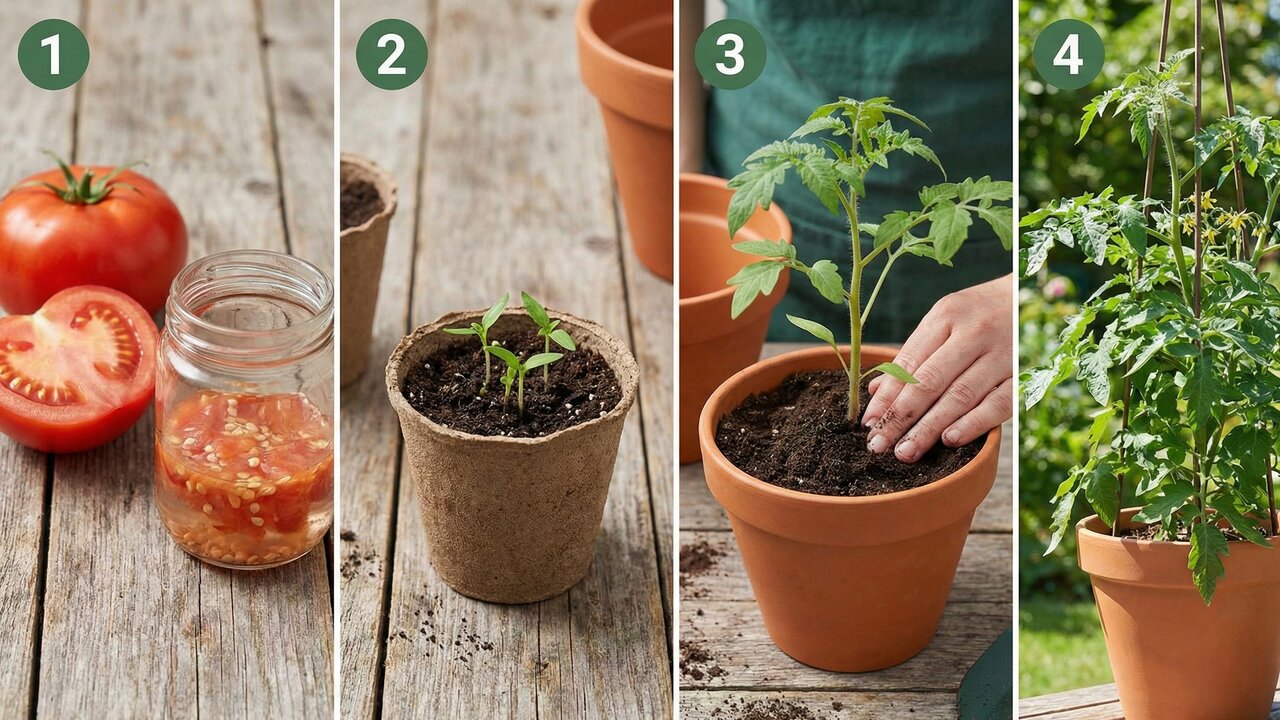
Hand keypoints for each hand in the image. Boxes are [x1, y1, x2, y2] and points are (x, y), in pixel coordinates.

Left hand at [863, 275, 1012, 462]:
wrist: (1030, 294)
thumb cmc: (975, 314)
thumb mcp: (942, 321)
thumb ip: (912, 355)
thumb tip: (877, 392)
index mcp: (946, 316)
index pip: (909, 362)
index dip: (887, 396)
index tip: (869, 423)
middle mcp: (973, 333)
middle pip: (930, 382)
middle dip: (900, 417)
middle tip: (879, 445)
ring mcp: (1001, 353)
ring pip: (960, 396)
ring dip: (929, 428)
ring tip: (906, 452)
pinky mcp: (1023, 373)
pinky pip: (998, 404)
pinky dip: (973, 424)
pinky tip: (950, 441)